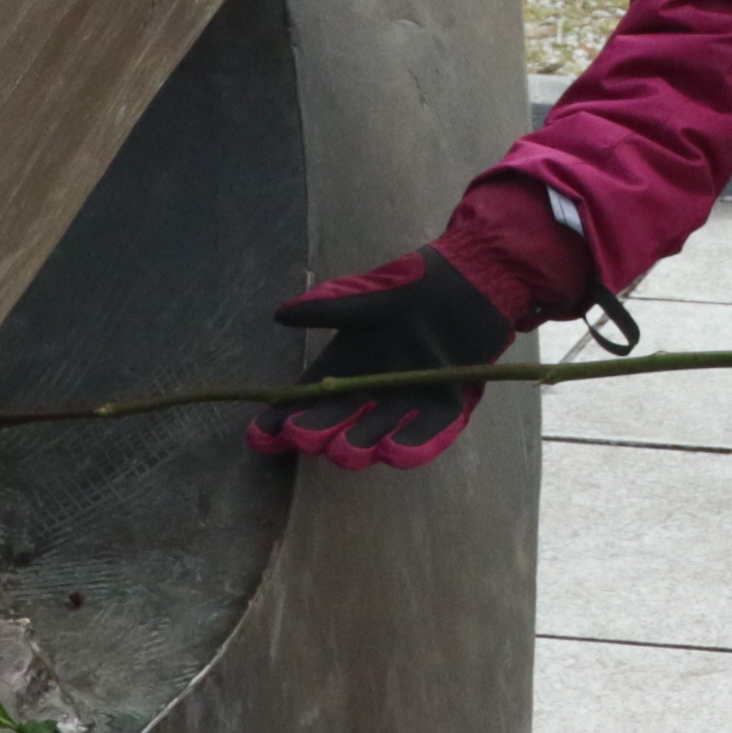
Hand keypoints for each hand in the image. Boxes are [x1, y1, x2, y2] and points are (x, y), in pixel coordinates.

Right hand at [247, 248, 520, 468]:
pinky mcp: (444, 406)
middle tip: (300, 435)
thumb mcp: (369, 294)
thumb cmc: (415, 285)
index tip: (259, 434)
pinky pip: (426, 435)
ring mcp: (406, 403)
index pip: (306, 399)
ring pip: (374, 435)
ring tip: (342, 449)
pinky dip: (410, 446)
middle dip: (315, 433)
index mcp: (345, 366)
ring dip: (357, 446)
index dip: (281, 419)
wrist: (472, 281)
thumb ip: (330, 307)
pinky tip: (393, 452)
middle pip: (335, 423)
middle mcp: (370, 392)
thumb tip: (280, 314)